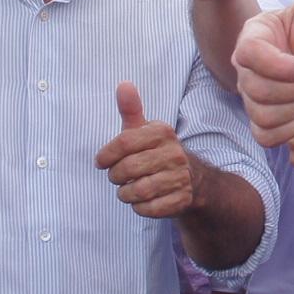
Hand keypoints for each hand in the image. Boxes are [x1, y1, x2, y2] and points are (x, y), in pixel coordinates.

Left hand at [96, 82, 195, 217]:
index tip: (100, 162)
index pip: (124, 142)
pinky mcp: (182, 200)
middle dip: (115, 176)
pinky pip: (149, 208)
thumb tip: (123, 84)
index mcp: (162, 132)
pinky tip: (141, 201)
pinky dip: (139, 207)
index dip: (106, 155)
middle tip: (116, 177)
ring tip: (127, 189)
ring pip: (138, 191)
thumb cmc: (157, 152)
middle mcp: (175, 153)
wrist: (193, 179)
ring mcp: (180, 177)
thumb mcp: (144, 130)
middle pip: (128, 168)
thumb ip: (131, 109)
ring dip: (125, 194)